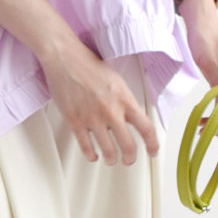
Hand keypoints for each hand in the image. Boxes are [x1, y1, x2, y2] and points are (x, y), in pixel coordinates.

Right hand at [38, 39, 159, 165]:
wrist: (65, 58)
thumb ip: (124, 100)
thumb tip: (131, 118)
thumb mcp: (116, 79)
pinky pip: (86, 147)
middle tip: (129, 159)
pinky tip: (93, 155)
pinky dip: (91, 155)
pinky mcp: (75, 122)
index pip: (146, 128)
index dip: (153, 144)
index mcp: (124, 99)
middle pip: (129, 147)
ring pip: (109, 152)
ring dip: (111, 159)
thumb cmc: (88, 64)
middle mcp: (111, 111)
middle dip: (130, 158)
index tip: (153, 151)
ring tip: (111, 159)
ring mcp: (92, 118)